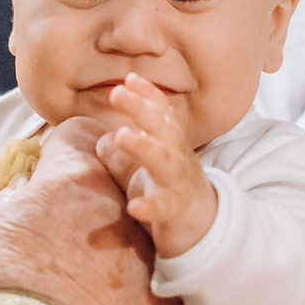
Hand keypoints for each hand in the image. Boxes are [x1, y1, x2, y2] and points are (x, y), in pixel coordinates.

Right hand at [0, 118, 173, 304]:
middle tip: (67, 231)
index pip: (80, 134)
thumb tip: (24, 197)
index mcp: (74, 182)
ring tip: (82, 290)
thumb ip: (11, 208)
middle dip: (98, 201)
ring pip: (138, 246)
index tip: (50, 172)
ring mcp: (149, 267)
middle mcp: (123, 213)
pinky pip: (150, 301)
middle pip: (120, 186)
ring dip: (116, 257)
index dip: (64, 150)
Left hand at [96, 74, 217, 256]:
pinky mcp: (176, 212)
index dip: (147, 94)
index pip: (160, 112)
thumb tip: (102, 138)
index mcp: (169, 142)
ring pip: (164, 161)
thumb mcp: (147, 163)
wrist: (202, 226)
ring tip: (121, 135)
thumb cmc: (168, 189)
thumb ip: (125, 148)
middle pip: (162, 128)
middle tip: (117, 93)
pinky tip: (134, 207)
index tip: (129, 78)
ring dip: (143, 146)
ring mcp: (178, 183)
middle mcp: (177, 156)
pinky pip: (163, 207)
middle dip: (141, 108)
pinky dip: (149, 206)